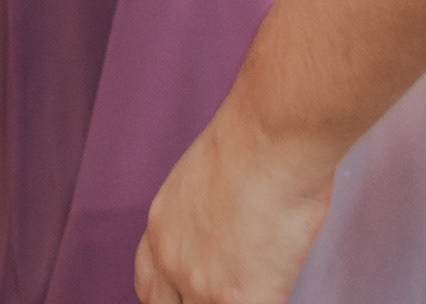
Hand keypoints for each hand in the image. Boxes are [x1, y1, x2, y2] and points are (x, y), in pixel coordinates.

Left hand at [136, 98, 338, 303]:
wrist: (271, 137)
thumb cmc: (252, 143)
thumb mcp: (201, 182)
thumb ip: (199, 220)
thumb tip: (223, 235)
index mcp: (160, 229)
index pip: (149, 286)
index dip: (172, 296)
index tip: (191, 296)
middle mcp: (170, 261)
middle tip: (223, 291)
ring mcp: (202, 286)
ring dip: (230, 301)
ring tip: (254, 285)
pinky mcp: (239, 300)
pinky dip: (264, 302)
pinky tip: (276, 289)